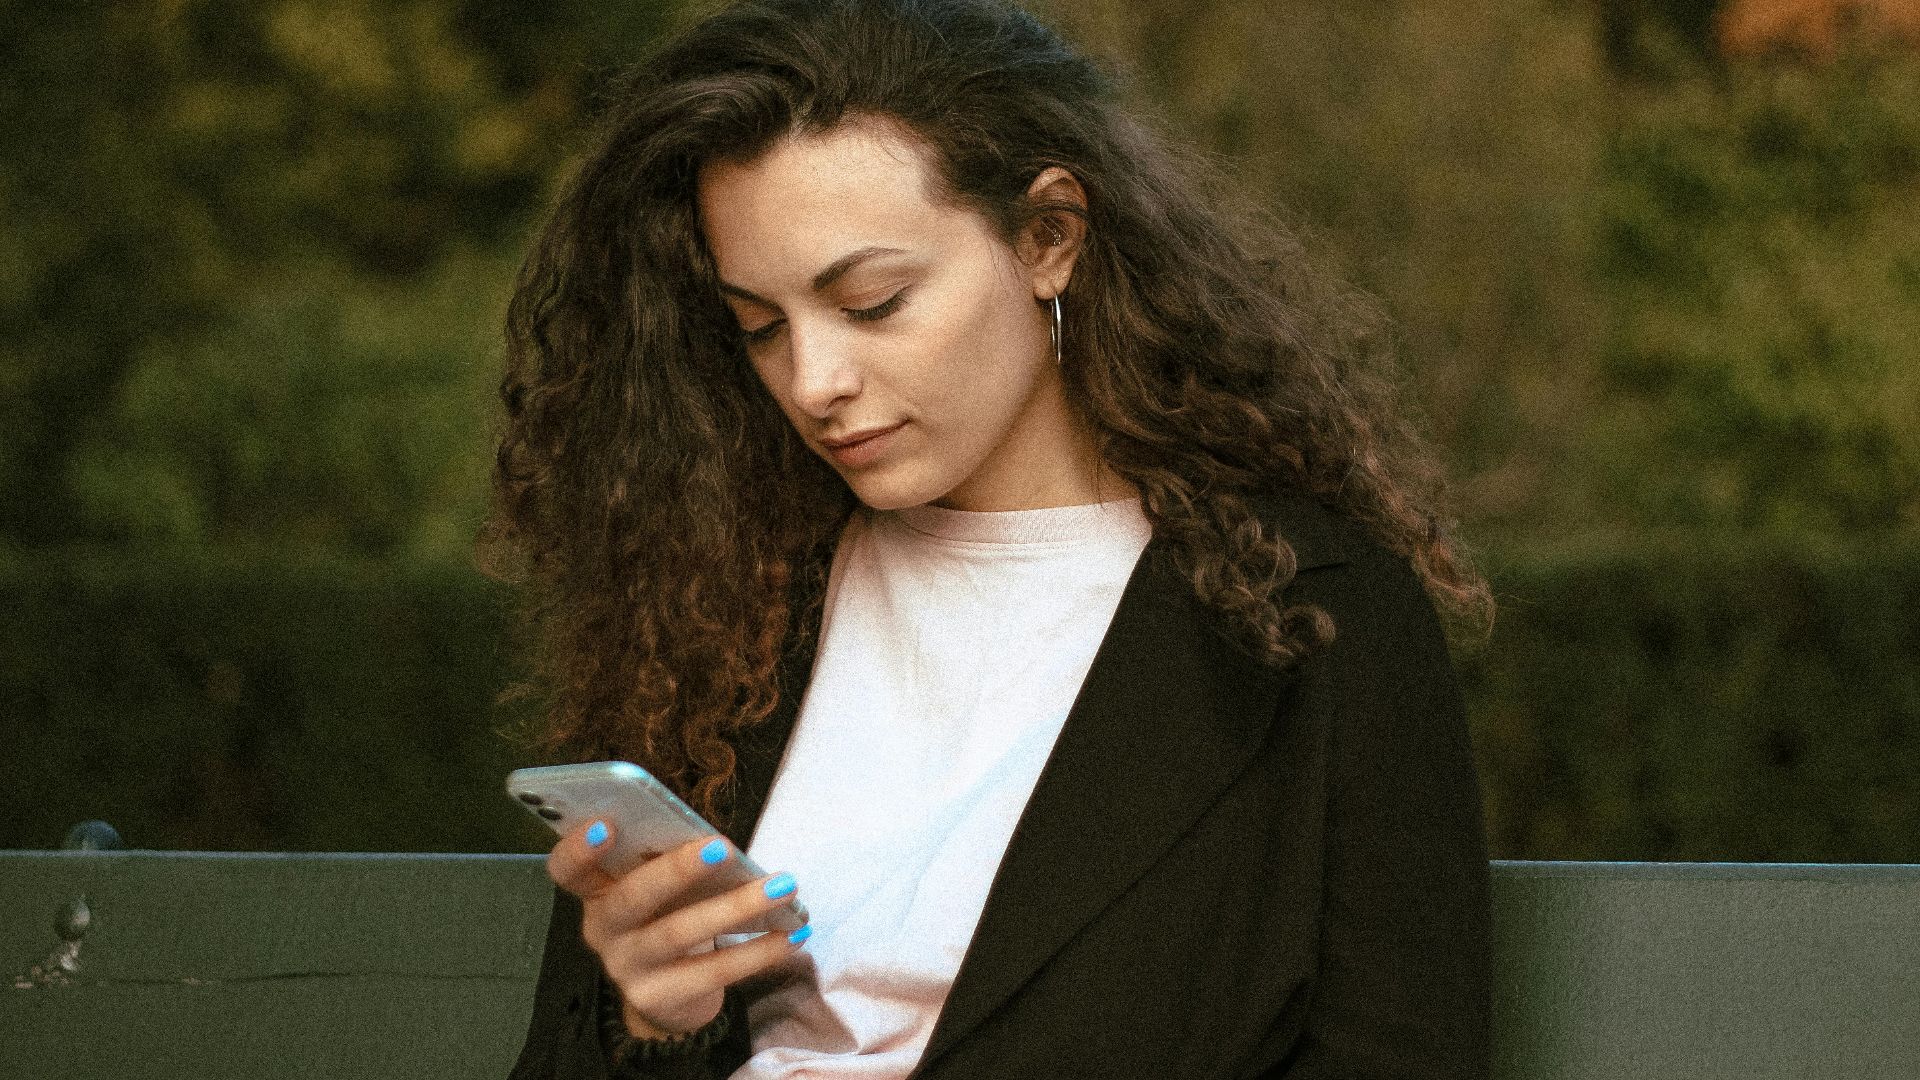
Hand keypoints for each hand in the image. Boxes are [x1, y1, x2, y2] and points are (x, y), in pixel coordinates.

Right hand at [547, 822, 808, 1039]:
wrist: (670, 995)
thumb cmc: (669, 916)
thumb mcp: (659, 888)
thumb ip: (666, 862)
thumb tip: (713, 841)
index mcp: (596, 890)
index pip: (567, 869)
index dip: (579, 848)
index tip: (606, 824)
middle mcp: (603, 930)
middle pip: (632, 897)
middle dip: (677, 869)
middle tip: (722, 846)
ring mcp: (627, 967)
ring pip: (680, 933)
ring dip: (737, 906)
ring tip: (783, 886)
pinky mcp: (659, 998)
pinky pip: (713, 972)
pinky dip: (758, 951)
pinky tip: (792, 933)